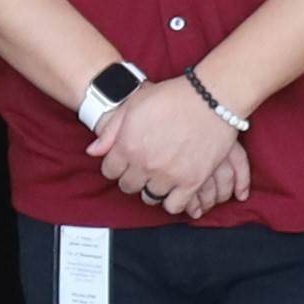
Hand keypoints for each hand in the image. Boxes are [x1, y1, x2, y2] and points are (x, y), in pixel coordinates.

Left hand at [92, 78, 238, 216]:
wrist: (210, 98)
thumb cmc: (172, 97)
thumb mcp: (133, 105)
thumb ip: (110, 131)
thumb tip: (93, 152)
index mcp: (127, 146)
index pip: (109, 171)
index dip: (115, 166)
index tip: (123, 162)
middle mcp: (145, 164)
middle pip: (128, 186)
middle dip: (131, 178)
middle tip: (141, 169)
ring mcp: (168, 175)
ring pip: (150, 197)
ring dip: (151, 188)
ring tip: (158, 177)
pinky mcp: (192, 182)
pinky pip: (175, 206)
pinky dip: (172, 202)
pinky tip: (174, 191)